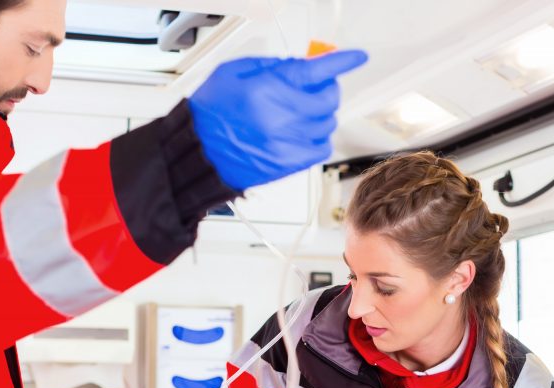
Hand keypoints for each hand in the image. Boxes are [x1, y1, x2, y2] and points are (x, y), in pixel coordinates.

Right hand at [188, 50, 368, 190]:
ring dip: (320, 114)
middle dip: (325, 88)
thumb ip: (272, 65)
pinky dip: (318, 138)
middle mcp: (281, 117)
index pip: (317, 71)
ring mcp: (287, 143)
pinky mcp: (288, 164)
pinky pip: (321, 148)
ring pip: (327, 123)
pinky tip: (301, 133)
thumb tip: (302, 64)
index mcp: (268, 90)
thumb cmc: (210, 114)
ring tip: (301, 112)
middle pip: (329, 98)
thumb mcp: (234, 72)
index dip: (342, 61)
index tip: (356, 57)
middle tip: (314, 87)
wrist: (197, 152)